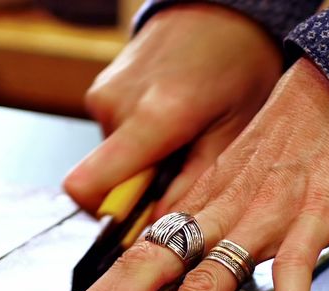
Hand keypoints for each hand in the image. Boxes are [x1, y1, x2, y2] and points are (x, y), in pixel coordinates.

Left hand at [51, 58, 328, 290]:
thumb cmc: (287, 141)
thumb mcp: (234, 176)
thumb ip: (207, 217)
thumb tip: (174, 257)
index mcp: (202, 204)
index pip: (139, 253)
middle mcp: (222, 212)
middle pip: (156, 266)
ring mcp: (265, 218)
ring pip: (210, 279)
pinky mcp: (313, 218)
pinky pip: (296, 268)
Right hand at [62, 4, 281, 215]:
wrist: (223, 10)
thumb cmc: (239, 66)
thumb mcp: (234, 134)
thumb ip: (194, 188)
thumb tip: (160, 230)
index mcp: (153, 118)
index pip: (89, 188)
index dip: (107, 216)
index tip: (140, 220)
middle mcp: (117, 104)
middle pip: (102, 180)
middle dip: (138, 190)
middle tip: (180, 173)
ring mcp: (103, 93)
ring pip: (109, 159)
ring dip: (143, 163)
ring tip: (182, 139)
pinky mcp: (101, 89)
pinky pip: (112, 136)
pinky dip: (139, 141)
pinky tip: (171, 123)